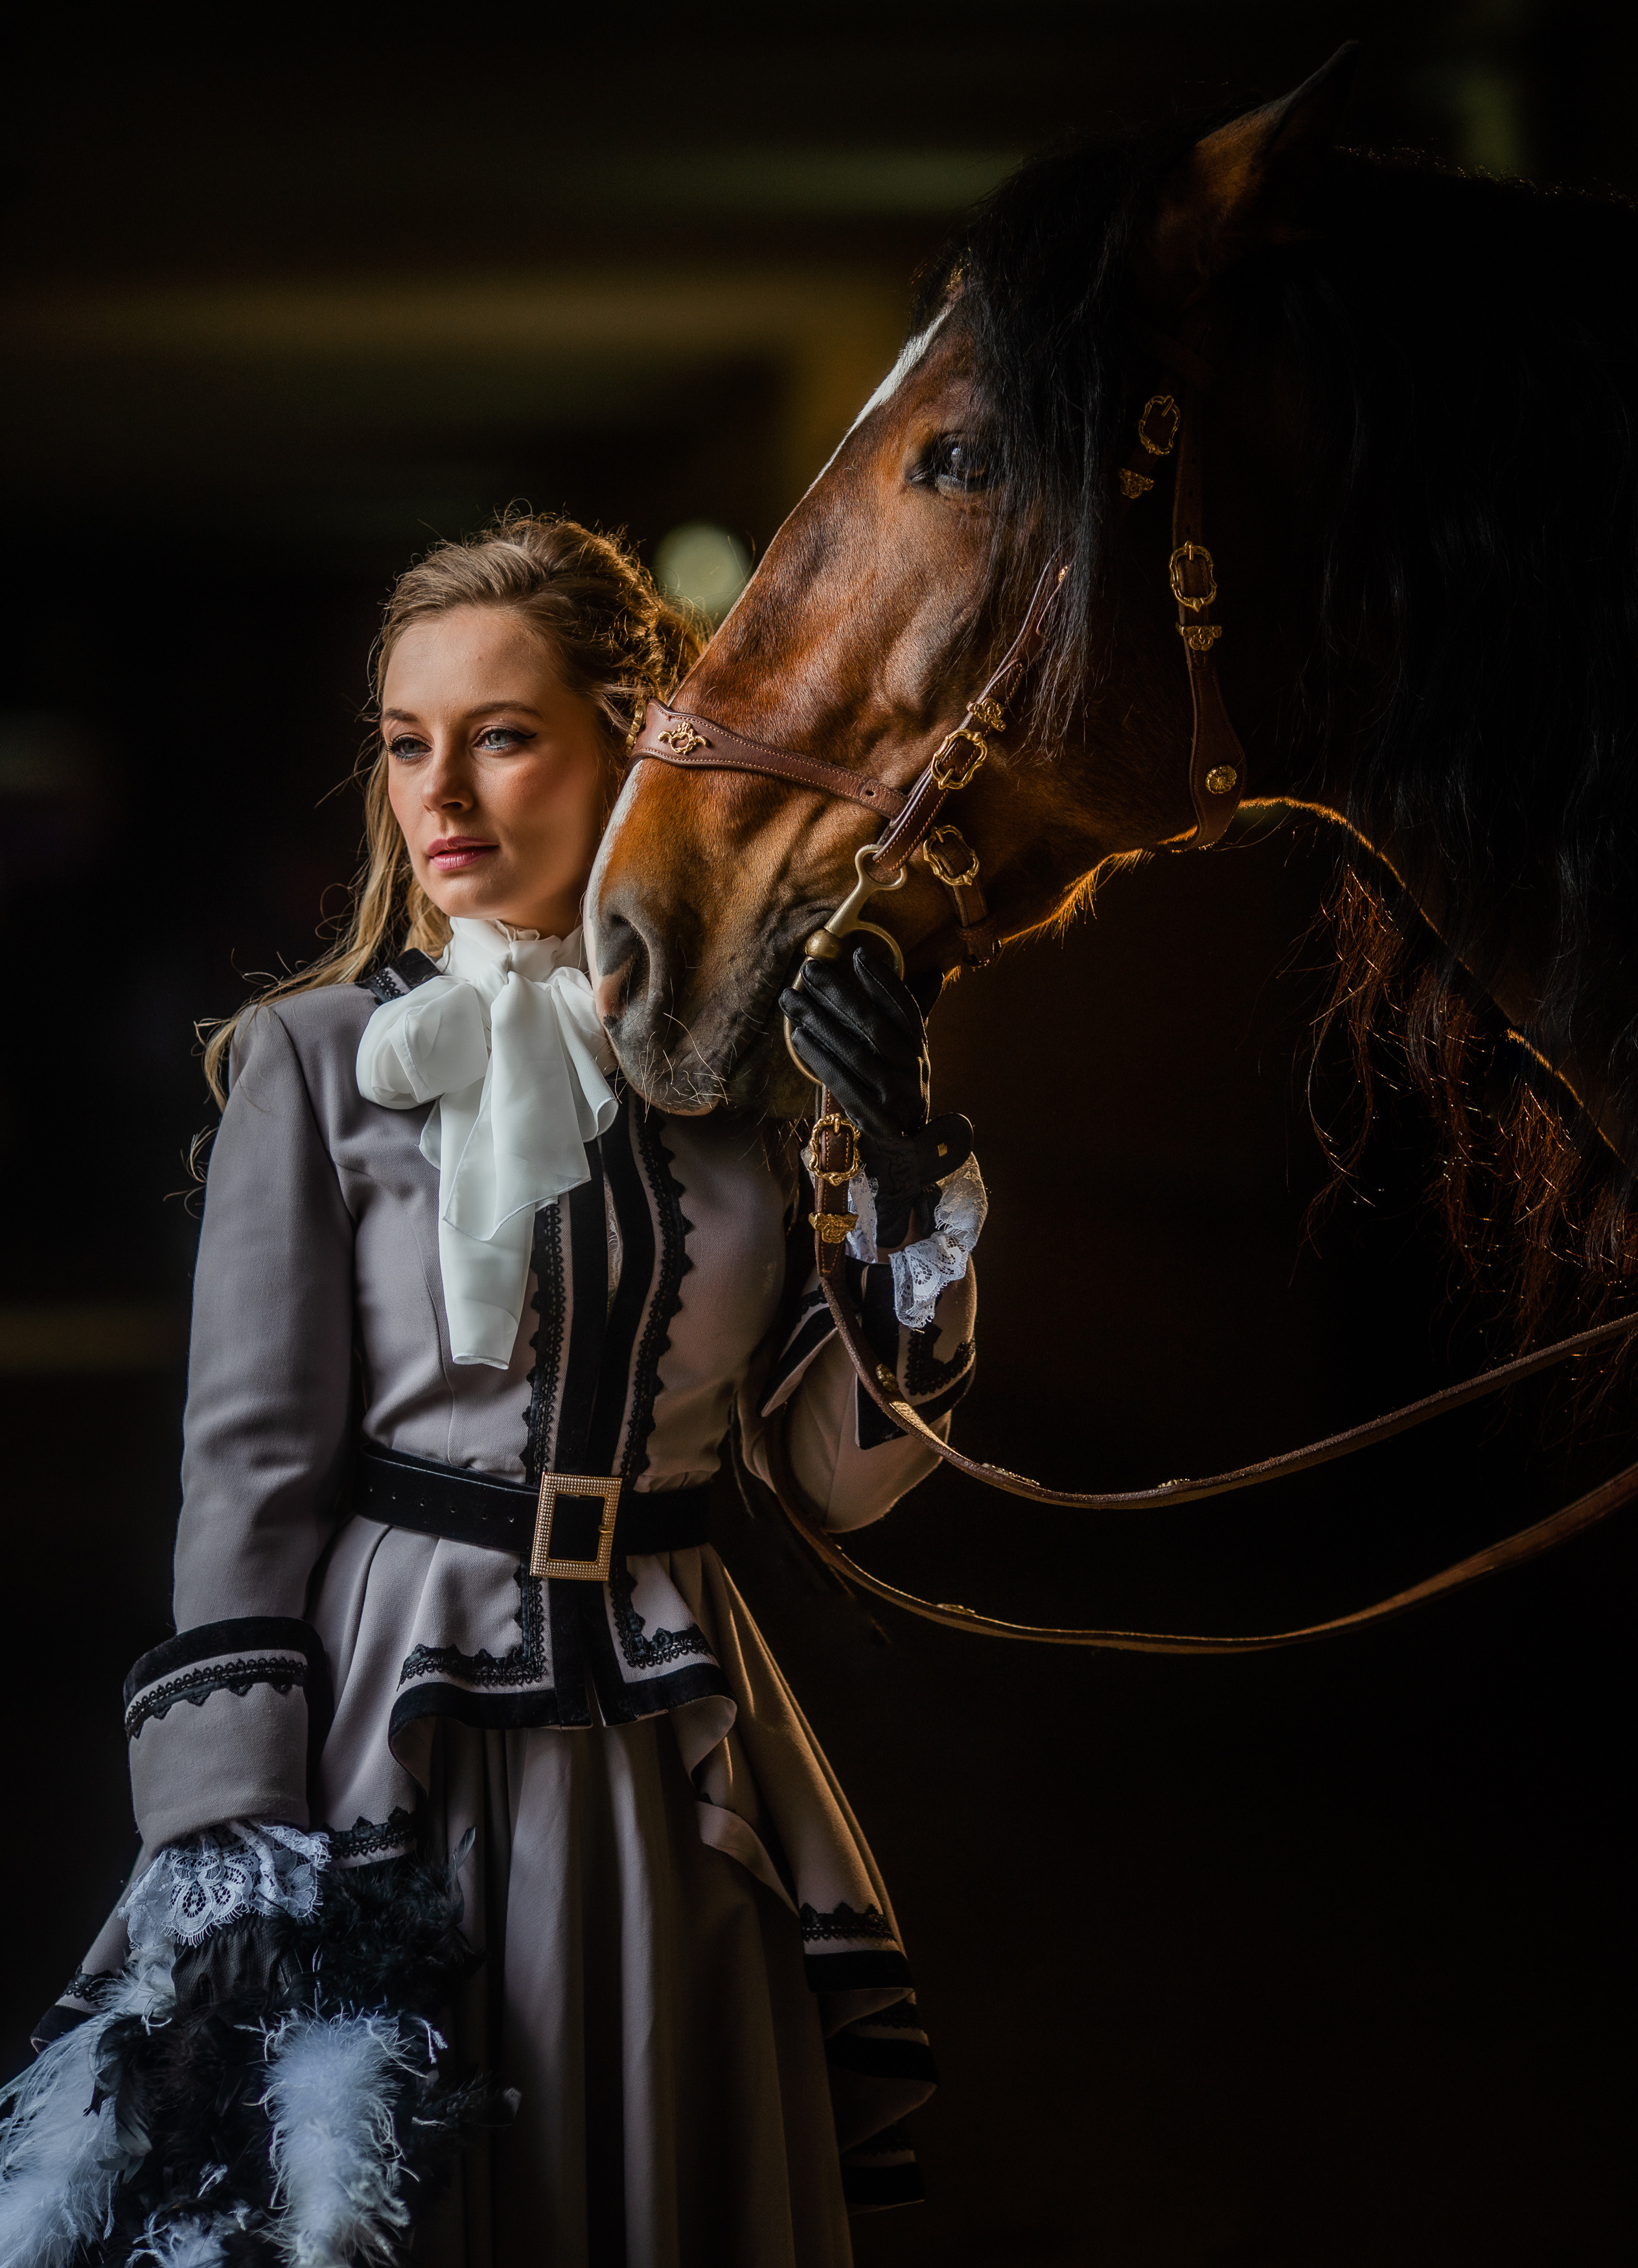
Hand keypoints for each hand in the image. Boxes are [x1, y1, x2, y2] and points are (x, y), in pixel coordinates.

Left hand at [780, 947, 970, 1245]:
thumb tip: (934, 972)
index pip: (904, 1007)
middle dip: (838, 994)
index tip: (854, 953)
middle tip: (807, 970)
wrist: (904, 1157)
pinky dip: (817, 1056)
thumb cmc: (896, 1092)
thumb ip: (913, 1015)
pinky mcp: (874, 1118)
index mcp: (921, 1049)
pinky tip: (797, 1036)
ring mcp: (896, 1096)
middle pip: (874, 1025)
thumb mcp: (909, 1054)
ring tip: (789, 999)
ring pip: (854, 1051)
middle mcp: (915, 1070)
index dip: (881, 978)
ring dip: (818, 1021)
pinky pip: (841, 1081)